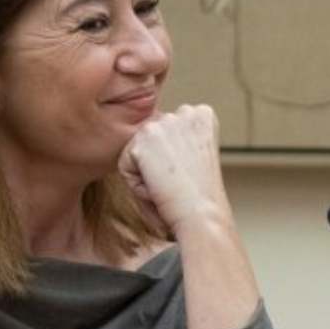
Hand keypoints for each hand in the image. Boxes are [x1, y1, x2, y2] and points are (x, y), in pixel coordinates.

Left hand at [117, 104, 233, 238]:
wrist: (203, 217)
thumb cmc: (201, 199)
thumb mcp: (198, 156)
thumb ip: (178, 139)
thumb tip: (150, 135)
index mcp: (202, 114)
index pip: (167, 134)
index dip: (175, 161)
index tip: (192, 174)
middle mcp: (185, 111)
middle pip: (151, 141)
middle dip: (159, 165)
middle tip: (181, 184)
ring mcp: (164, 123)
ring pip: (137, 153)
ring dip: (148, 176)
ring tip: (171, 187)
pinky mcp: (143, 140)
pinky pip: (126, 167)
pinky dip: (138, 186)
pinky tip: (161, 189)